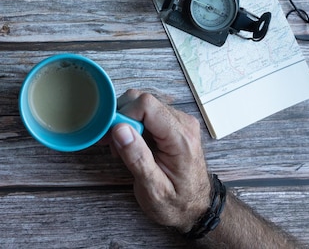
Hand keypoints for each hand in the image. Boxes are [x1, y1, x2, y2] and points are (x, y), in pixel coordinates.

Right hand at [109, 90, 211, 231]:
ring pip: (141, 104)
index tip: (112, 136)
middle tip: (112, 143)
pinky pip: (146, 112)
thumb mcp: (153, 189)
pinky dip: (132, 124)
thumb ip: (137, 157)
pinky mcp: (172, 123)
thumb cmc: (177, 203)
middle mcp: (182, 123)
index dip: (124, 115)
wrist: (197, 208)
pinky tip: (129, 144)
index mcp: (180, 138)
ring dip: (125, 122)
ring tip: (120, 147)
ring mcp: (178, 121)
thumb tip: (119, 128)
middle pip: (142, 100)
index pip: (146, 105)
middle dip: (121, 118)